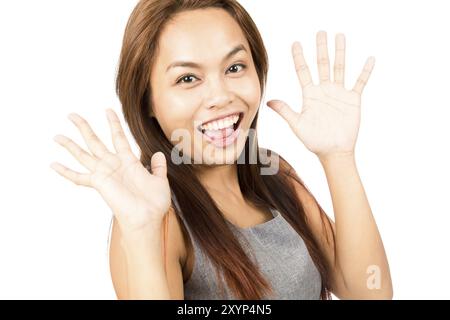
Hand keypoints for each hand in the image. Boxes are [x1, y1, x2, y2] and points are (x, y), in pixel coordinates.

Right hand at [51, 109, 170, 232]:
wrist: (147, 218)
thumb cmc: (154, 203)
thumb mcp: (160, 181)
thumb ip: (159, 167)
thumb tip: (160, 154)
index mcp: (129, 162)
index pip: (118, 137)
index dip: (113, 124)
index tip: (107, 110)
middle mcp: (113, 165)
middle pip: (95, 141)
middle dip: (84, 127)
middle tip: (72, 115)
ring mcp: (104, 174)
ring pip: (83, 154)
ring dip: (70, 145)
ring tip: (57, 136)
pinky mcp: (99, 183)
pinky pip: (79, 177)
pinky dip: (66, 172)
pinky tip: (53, 165)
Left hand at [267, 31, 374, 159]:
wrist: (333, 151)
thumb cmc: (314, 141)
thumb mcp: (297, 124)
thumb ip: (285, 111)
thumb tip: (268, 101)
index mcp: (310, 95)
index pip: (303, 71)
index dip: (299, 57)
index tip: (295, 43)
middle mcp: (324, 90)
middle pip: (322, 64)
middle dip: (321, 48)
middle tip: (320, 32)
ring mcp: (338, 93)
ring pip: (339, 68)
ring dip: (340, 53)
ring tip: (340, 36)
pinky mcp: (352, 100)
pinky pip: (360, 82)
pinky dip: (364, 71)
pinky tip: (369, 59)